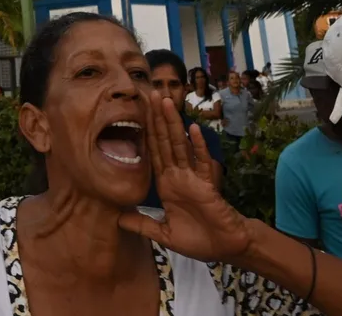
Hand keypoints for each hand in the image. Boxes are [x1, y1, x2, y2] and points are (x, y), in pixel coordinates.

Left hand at [118, 96, 252, 261]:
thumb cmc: (199, 239)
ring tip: (166, 102)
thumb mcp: (164, 234)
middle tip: (151, 94)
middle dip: (158, 119)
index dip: (147, 133)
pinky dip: (197, 146)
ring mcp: (193, 178)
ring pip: (180, 146)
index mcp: (167, 184)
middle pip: (165, 142)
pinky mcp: (208, 185)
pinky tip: (191, 129)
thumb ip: (142, 224)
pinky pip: (202, 163)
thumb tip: (117, 219)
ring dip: (173, 124)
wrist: (225, 248)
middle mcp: (179, 176)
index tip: (139, 113)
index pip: (154, 153)